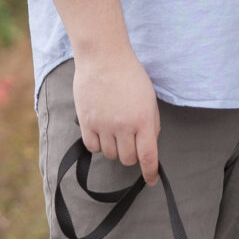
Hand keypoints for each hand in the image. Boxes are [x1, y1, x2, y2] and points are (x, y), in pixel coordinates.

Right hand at [73, 44, 161, 183]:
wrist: (104, 58)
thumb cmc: (130, 75)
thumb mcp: (150, 99)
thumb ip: (151, 124)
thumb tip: (149, 145)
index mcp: (143, 120)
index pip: (148, 157)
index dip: (150, 173)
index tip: (151, 180)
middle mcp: (123, 126)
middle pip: (128, 159)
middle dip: (132, 155)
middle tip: (130, 141)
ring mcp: (103, 125)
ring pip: (110, 154)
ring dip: (115, 148)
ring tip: (115, 130)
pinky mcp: (86, 122)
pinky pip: (92, 147)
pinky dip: (98, 144)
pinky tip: (101, 132)